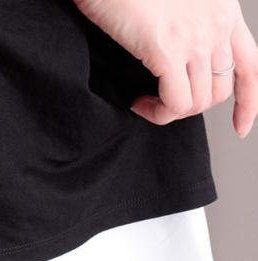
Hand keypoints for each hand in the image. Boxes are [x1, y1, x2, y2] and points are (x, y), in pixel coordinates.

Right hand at [72, 0, 257, 136]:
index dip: (248, 102)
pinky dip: (157, 113)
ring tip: (146, 101)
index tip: (241, 126)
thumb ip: (193, 27)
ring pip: (197, 103)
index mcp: (224, 12)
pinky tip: (138, 103)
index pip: (250, 66)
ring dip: (169, 112)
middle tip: (164, 101)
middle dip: (191, 107)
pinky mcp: (167, 51)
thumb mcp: (179, 4)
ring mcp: (194, 39)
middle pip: (219, 92)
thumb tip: (185, 65)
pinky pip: (175, 104)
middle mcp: (215, 25)